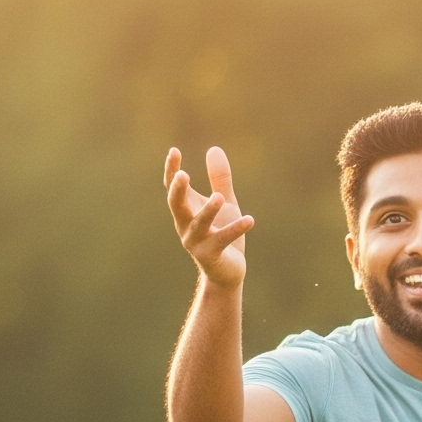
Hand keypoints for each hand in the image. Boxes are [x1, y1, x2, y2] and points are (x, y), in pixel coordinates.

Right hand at [166, 145, 254, 288]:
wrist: (227, 272)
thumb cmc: (222, 233)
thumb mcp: (224, 203)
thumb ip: (219, 179)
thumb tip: (214, 149)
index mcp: (186, 210)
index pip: (173, 188)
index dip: (172, 170)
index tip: (174, 151)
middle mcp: (186, 225)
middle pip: (176, 205)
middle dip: (178, 191)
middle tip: (183, 175)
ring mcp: (197, 242)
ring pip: (199, 224)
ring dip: (208, 211)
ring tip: (219, 197)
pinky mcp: (212, 255)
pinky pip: (223, 240)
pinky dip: (236, 229)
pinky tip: (250, 219)